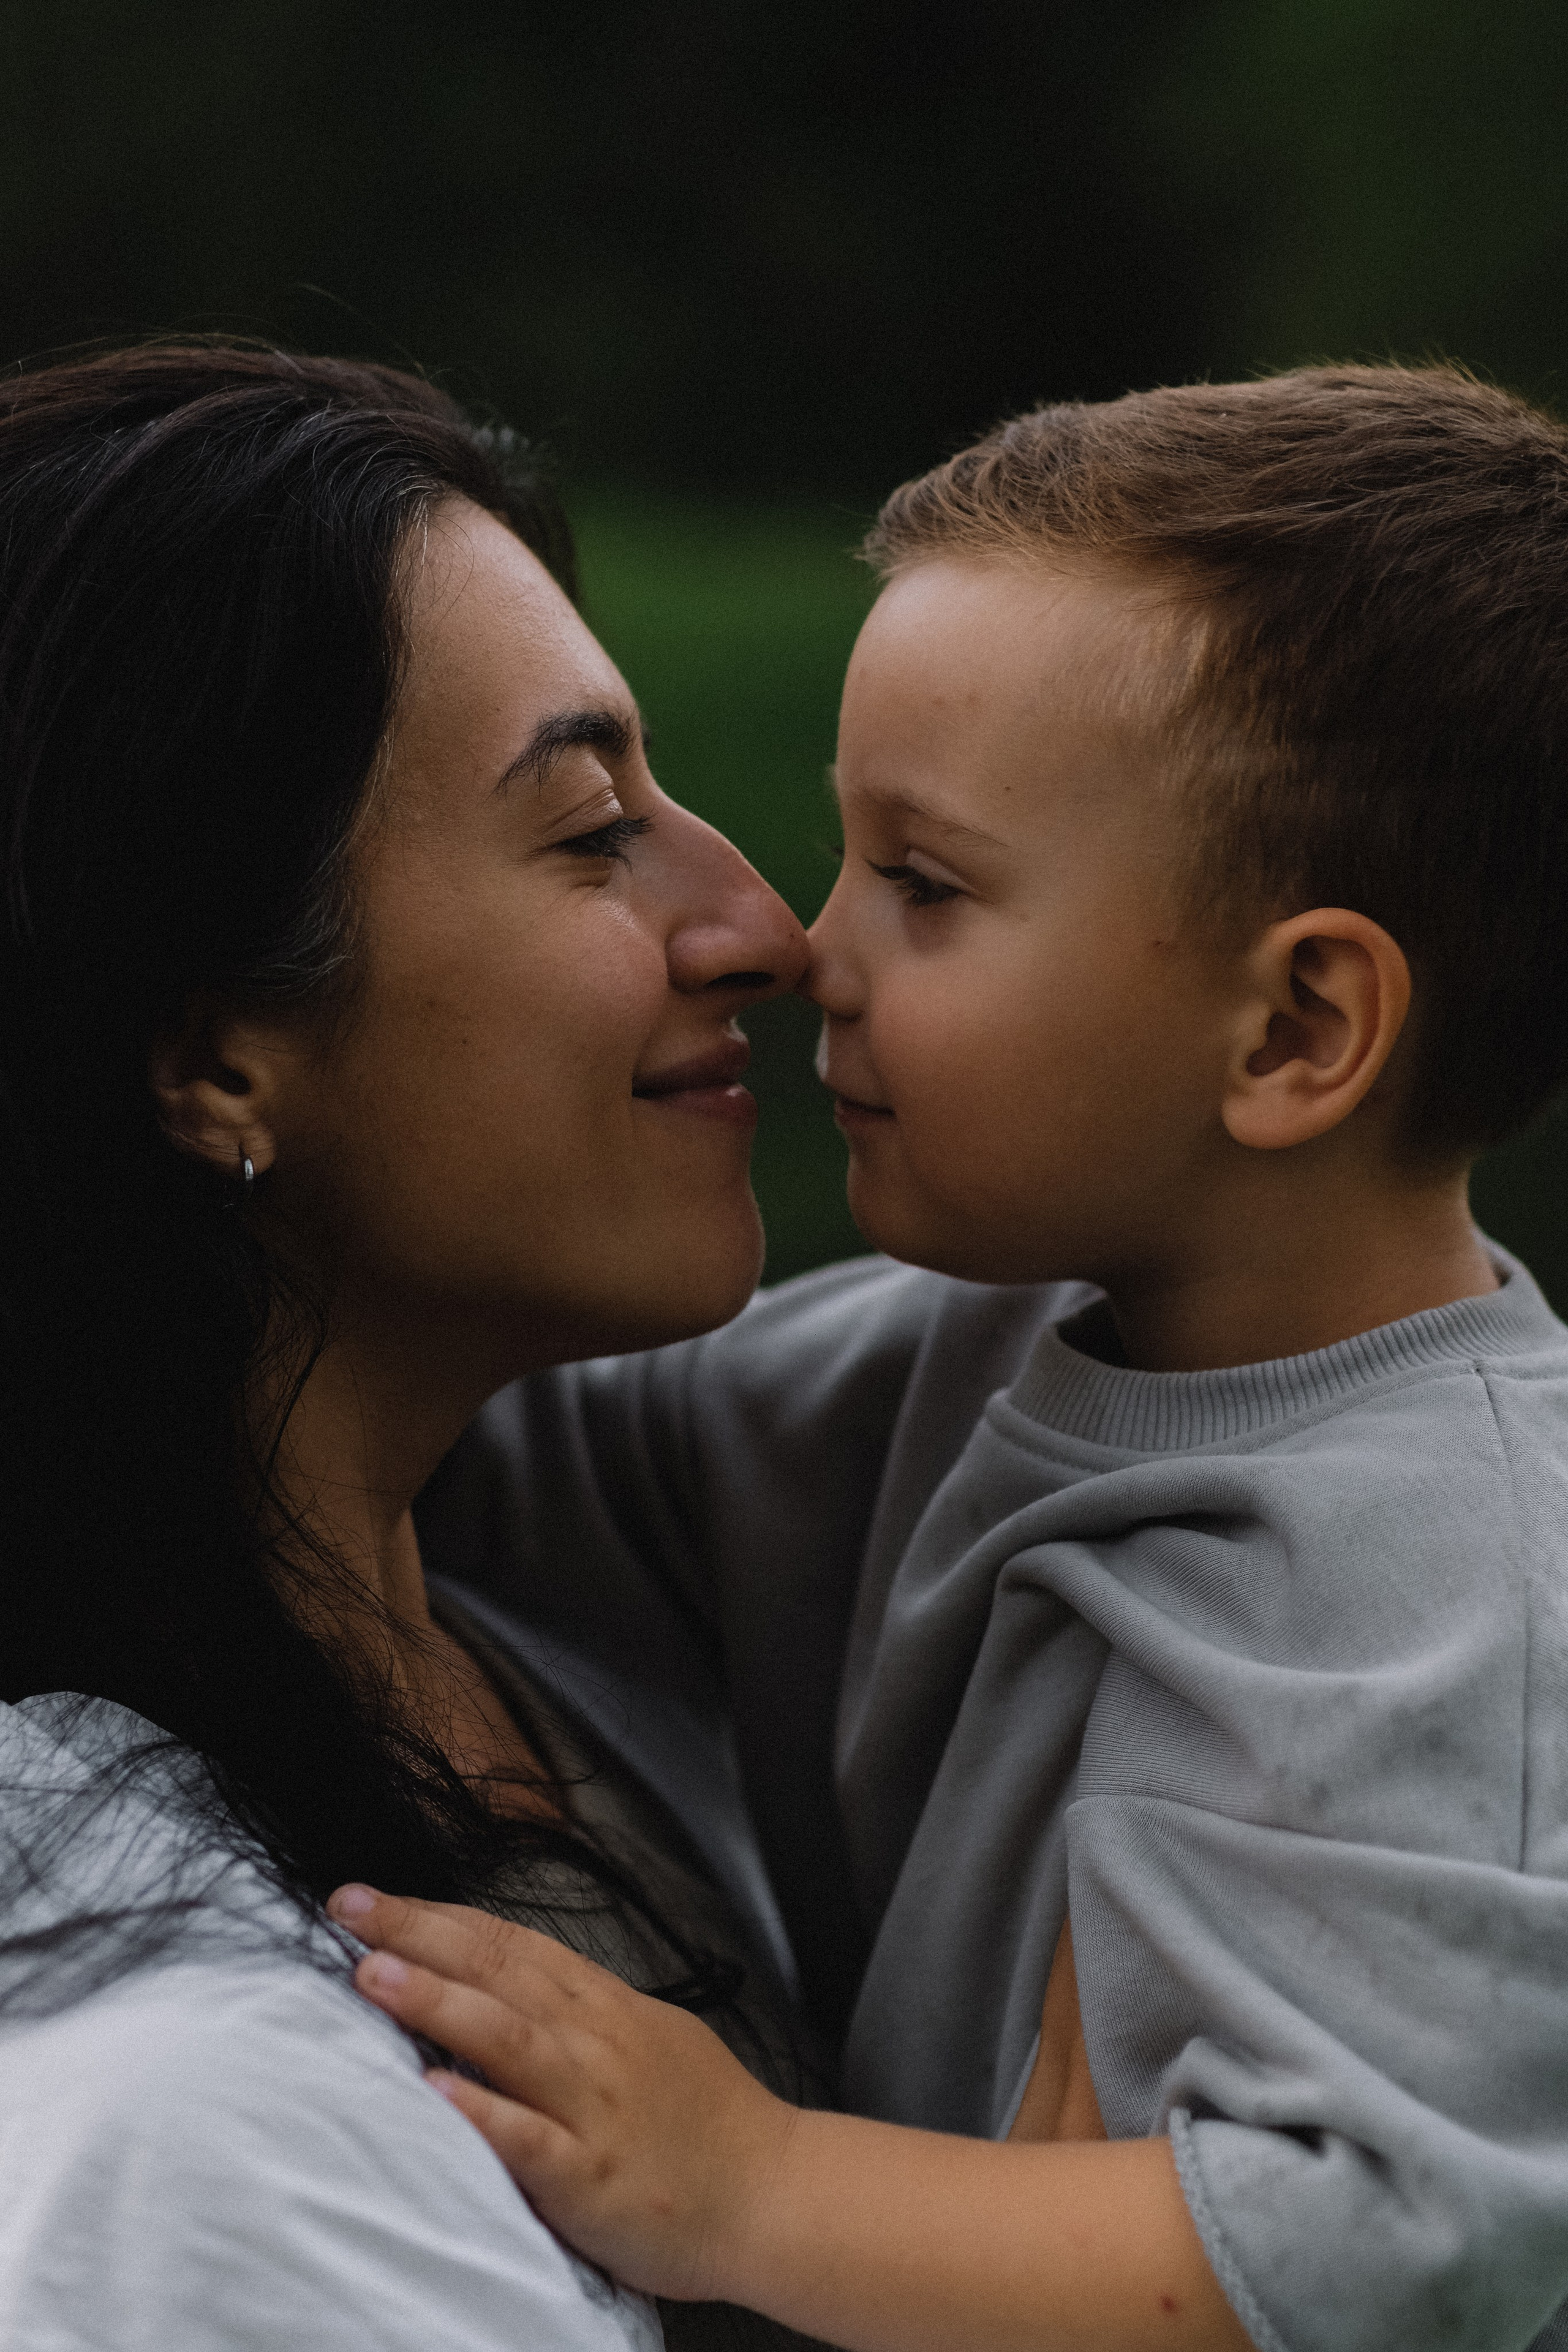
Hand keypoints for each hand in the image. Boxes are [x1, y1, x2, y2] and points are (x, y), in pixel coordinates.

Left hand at [326, 1883, 797, 2302]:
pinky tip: (435, 2092)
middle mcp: (594, 2042)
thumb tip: (502, 1992)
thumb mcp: (644, 2039)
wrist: (772, 2192)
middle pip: (496, 1969)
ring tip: (372, 1973)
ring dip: (435, 2000)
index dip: (439, 1915)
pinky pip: (528, 2138)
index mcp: (603, 2006)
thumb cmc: (705, 2122)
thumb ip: (575, 2016)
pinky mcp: (591, 2173)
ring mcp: (593, 2105)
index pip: (509, 1943)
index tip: (375, 1899)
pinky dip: (481, 2111)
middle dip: (417, 1933)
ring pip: (507, 2036)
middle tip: (350, 1906)